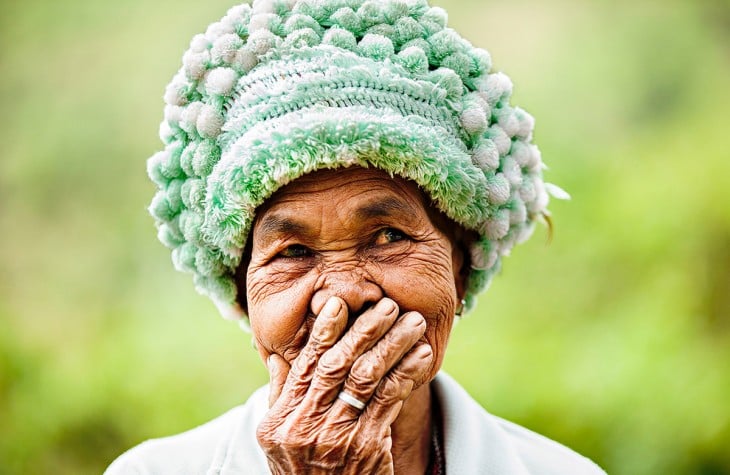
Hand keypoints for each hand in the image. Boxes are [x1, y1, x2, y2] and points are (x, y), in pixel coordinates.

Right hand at [257, 296, 433, 473]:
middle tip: (388, 306)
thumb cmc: (303, 472)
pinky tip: (421, 356)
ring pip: (367, 377)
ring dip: (393, 345)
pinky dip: (407, 373)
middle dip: (365, 330)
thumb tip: (276, 358)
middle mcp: (305, 426)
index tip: (340, 303)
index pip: (305, 364)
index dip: (323, 331)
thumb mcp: (278, 439)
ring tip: (413, 323)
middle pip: (338, 365)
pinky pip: (390, 400)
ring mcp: (337, 438)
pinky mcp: (367, 448)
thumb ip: (280, 396)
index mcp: (282, 419)